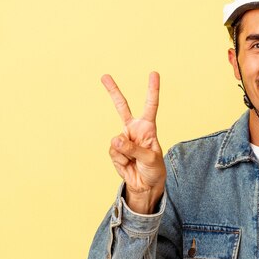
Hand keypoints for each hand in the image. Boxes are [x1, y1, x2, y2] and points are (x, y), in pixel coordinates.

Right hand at [102, 71, 165, 213]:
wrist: (145, 185)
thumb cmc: (154, 169)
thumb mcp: (150, 159)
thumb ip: (133, 149)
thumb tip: (115, 140)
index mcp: (148, 128)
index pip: (151, 106)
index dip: (152, 90)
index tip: (154, 73)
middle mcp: (134, 130)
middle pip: (122, 107)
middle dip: (113, 91)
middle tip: (104, 76)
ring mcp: (123, 139)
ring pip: (117, 141)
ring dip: (126, 154)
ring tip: (135, 161)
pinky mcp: (114, 150)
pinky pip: (114, 153)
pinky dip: (120, 161)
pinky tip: (127, 164)